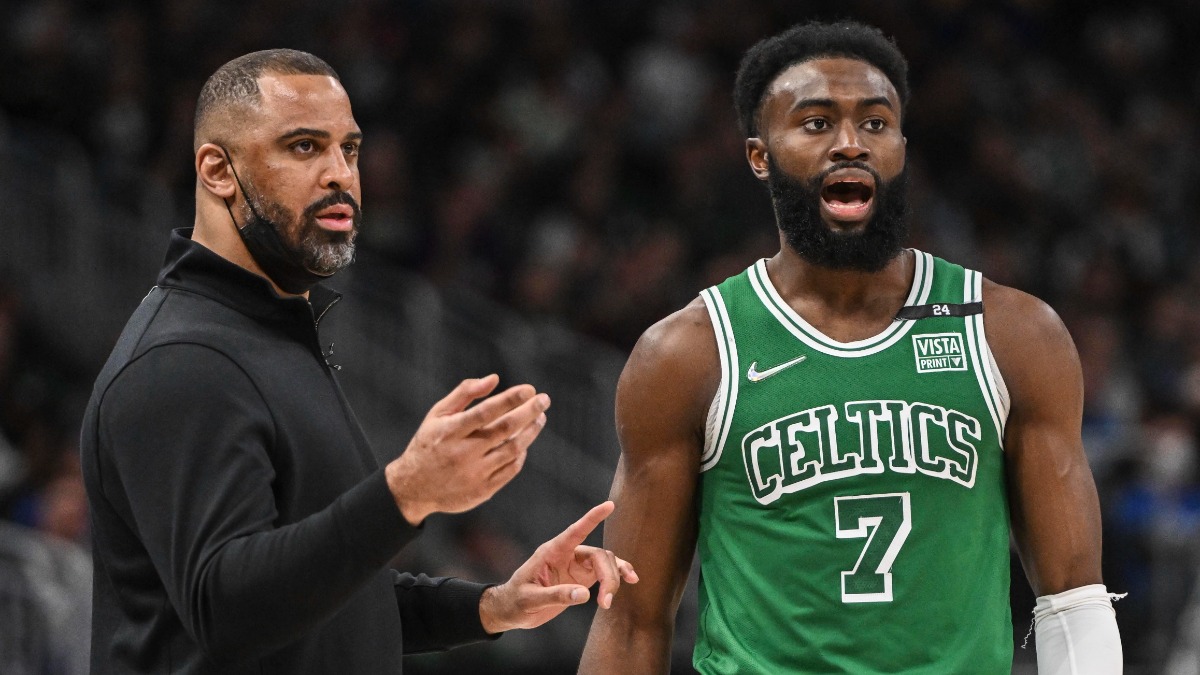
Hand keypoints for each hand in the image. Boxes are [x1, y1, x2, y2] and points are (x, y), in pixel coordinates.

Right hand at [385, 375, 549, 524]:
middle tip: (544, 399)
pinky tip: (524, 442)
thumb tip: (494, 379)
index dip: (511, 399)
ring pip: (513, 450)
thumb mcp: (438, 414)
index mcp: (450, 431)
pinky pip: (510, 470)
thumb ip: (465, 393)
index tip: (530, 389)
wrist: (414, 488)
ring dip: (530, 432)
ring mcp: (474, 474)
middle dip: (529, 411)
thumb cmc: (430, 443)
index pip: (487, 411)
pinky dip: (520, 454)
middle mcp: (463, 453)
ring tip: (539, 418)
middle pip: (505, 429)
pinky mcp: (482, 491)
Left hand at [478, 501, 637, 633]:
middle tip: (606, 601)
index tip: (610, 505)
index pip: (575, 531)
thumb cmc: (516, 600)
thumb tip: (586, 594)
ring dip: (613, 580)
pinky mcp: (582, 577)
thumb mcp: (530, 599)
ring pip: (605, 562)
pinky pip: (605, 572)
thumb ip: (556, 595)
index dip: (592, 518)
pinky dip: (617, 576)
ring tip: (607, 603)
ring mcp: (576, 564)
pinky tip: (631, 580)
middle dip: (608, 576)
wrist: (512, 610)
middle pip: (598, 555)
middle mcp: (567, 554)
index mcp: (551, 552)